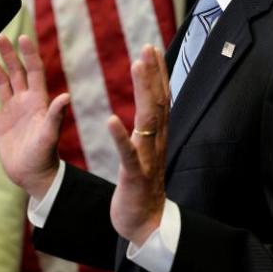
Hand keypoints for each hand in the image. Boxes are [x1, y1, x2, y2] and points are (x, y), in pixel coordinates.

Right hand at [0, 34, 68, 198]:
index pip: (34, 71)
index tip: (22, 37)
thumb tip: (66, 97)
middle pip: (16, 72)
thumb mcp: (50, 134)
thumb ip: (56, 115)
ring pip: (1, 85)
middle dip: (8, 55)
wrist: (34, 177)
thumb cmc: (45, 156)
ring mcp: (11, 113)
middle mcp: (24, 103)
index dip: (29, 54)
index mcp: (37, 101)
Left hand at [108, 44, 170, 246]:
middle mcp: (157, 143)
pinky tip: (111, 120)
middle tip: (147, 48)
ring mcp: (148, 159)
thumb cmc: (143, 186)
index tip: (152, 48)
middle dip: (153, 73)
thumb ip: (148, 128)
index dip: (158, 73)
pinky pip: (128, 154)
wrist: (147, 223)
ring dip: (143, 91)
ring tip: (137, 66)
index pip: (161, 98)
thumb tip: (151, 103)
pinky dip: (121, 137)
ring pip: (148, 119)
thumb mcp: (147, 151)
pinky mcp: (135, 176)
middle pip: (158, 101)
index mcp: (157, 136)